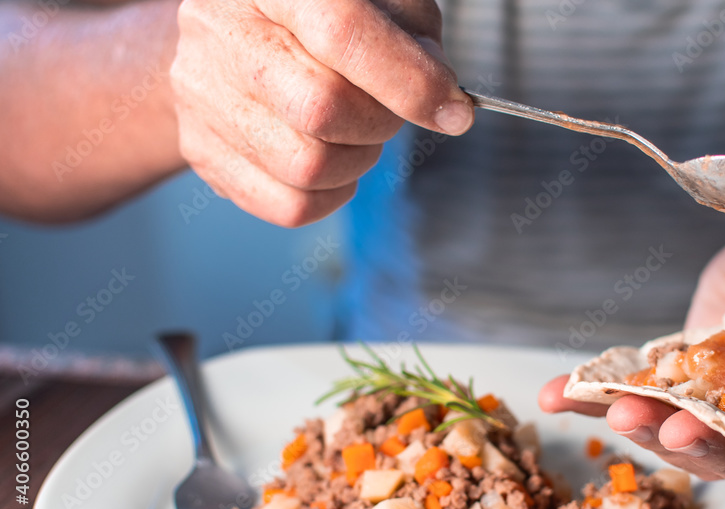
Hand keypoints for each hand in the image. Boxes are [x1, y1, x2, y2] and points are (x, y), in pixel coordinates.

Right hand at [170, 0, 473, 226]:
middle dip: (382, 122)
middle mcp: (222, 31)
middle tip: (390, 110)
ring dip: (359, 160)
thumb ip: (412, 30)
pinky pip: (289, 206)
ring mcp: (204, 94)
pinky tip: (335, 160)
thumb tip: (444, 99)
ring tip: (358, 130)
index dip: (410, 80)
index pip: (343, 30)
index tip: (454, 110)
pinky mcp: (202, 151)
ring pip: (308, 167)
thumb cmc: (313, 10)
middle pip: (323, 107)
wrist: (223, 30)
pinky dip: (332, 194)